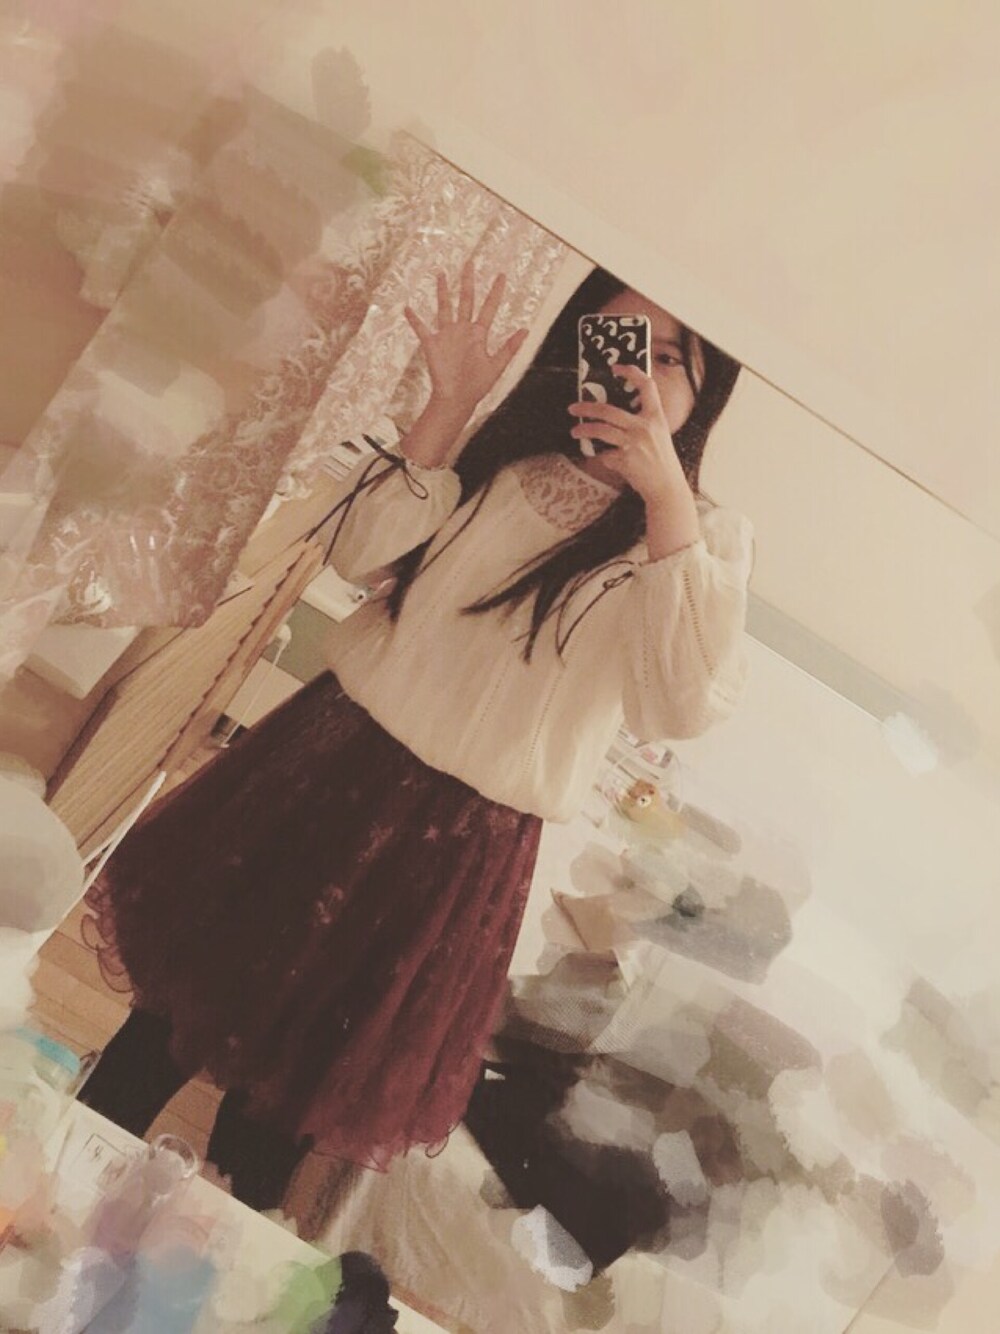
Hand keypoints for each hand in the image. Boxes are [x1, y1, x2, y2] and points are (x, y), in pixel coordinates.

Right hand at [404, 260, 528, 414]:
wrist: (456, 399)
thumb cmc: (477, 386)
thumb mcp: (497, 366)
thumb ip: (510, 348)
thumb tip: (526, 330)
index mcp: (479, 335)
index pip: (489, 308)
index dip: (496, 292)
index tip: (501, 275)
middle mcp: (463, 331)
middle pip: (466, 300)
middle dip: (468, 282)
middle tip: (470, 263)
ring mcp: (447, 336)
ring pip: (444, 307)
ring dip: (442, 291)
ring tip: (441, 274)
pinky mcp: (432, 344)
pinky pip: (421, 329)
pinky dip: (414, 319)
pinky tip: (407, 308)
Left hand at [567, 364, 686, 501]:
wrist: (666, 488)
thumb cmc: (661, 462)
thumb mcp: (659, 436)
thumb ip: (642, 423)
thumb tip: (614, 415)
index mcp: (656, 417)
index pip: (647, 386)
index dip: (631, 372)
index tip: (615, 368)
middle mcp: (645, 427)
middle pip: (609, 410)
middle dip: (587, 408)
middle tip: (573, 408)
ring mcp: (634, 443)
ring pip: (600, 430)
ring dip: (583, 430)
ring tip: (574, 432)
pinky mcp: (625, 459)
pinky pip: (605, 454)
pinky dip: (603, 457)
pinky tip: (607, 460)